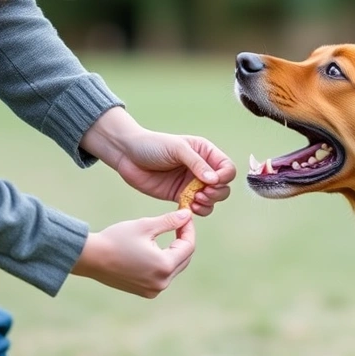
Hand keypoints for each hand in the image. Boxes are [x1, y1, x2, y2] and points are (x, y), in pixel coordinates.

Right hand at [71, 209, 194, 297]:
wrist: (90, 258)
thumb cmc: (116, 239)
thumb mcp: (145, 226)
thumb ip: (169, 221)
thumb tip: (188, 215)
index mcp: (164, 266)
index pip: (188, 247)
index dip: (188, 230)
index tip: (185, 217)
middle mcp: (162, 282)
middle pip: (184, 259)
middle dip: (183, 241)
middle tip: (178, 224)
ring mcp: (154, 290)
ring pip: (174, 268)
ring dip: (174, 252)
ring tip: (168, 235)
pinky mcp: (146, 292)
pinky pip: (162, 277)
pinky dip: (163, 263)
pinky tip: (155, 250)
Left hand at [81, 107, 236, 215]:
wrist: (127, 155)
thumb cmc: (152, 145)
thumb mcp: (177, 148)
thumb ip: (196, 163)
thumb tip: (214, 180)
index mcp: (205, 153)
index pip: (227, 168)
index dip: (224, 177)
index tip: (211, 181)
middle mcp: (202, 169)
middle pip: (223, 187)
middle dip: (216, 192)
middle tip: (201, 193)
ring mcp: (191, 184)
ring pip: (212, 200)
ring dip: (208, 203)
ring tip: (195, 200)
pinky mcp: (180, 196)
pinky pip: (197, 208)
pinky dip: (198, 210)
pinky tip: (189, 207)